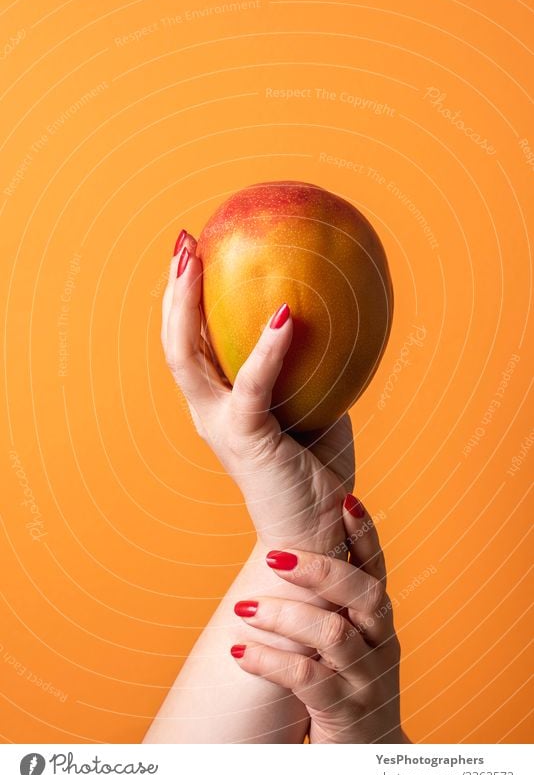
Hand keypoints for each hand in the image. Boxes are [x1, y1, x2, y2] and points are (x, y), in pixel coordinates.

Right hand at [161, 230, 354, 550]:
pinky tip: (285, 314)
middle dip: (173, 291)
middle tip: (184, 242)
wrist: (313, 531)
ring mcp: (220, 424)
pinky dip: (266, 349)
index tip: (193, 254)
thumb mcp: (316, 407)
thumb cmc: (315, 469)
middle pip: (173, 342)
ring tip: (197, 259)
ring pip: (185, 357)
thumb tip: (333, 318)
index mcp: (219, 403)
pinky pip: (252, 385)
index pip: (191, 344)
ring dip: (185, 306)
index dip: (184, 300)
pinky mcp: (245, 439)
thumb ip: (311, 370)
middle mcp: (208, 411)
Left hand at [230, 498, 409, 742]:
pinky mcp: (348, 713)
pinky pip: (309, 680)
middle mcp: (380, 642)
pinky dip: (270, 660)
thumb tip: (284, 549)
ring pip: (333, 633)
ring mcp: (368, 679)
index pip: (375, 566)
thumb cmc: (344, 686)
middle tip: (276, 556)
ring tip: (243, 609)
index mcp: (376, 619)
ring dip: (284, 615)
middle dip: (320, 569)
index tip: (344, 499)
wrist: (365, 759)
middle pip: (363, 591)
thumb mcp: (343, 641)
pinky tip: (240, 653)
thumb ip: (328, 601)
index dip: (364, 532)